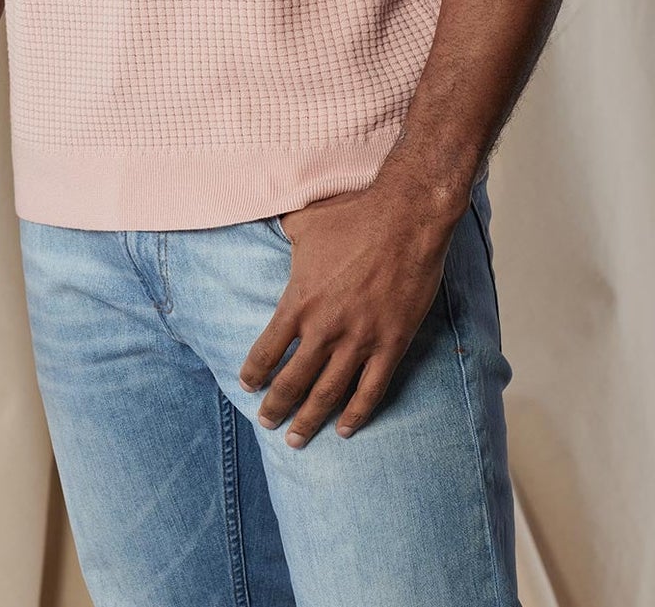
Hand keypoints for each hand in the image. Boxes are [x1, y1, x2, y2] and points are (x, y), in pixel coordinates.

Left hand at [239, 171, 457, 448]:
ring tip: (297, 439)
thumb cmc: (354, 215)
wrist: (406, 218)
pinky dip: (357, 414)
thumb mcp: (305, 220)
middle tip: (266, 423)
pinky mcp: (391, 343)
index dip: (255, 372)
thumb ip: (283, 231)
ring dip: (309, 420)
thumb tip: (268, 219)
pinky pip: (372, 389)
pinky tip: (345, 429)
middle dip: (276, 406)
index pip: (267, 349)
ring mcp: (359, 339)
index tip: (248, 386)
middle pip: (293, 380)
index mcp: (299, 301)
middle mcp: (325, 327)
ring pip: (328, 393)